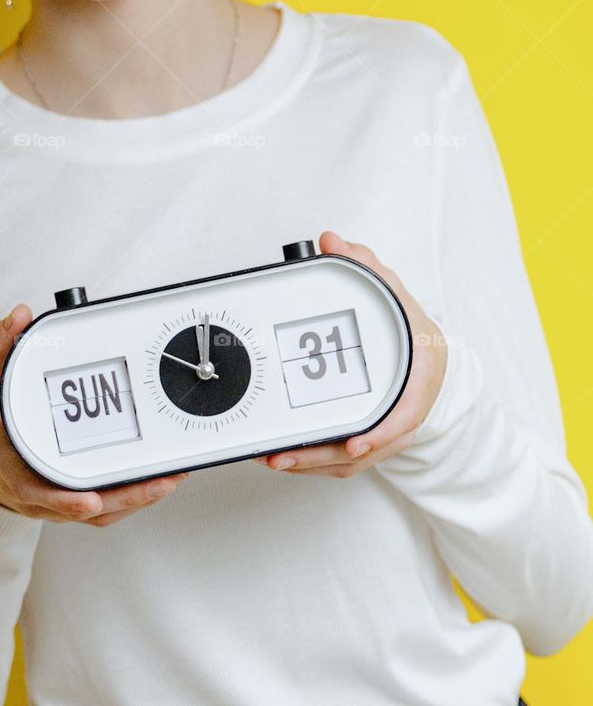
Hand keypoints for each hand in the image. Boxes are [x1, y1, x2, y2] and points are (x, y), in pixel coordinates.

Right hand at [0, 304, 189, 526]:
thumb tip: (19, 316)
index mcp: (2, 456)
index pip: (28, 483)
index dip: (60, 497)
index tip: (89, 500)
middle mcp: (27, 486)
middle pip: (76, 503)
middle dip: (120, 497)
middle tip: (158, 482)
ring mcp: (49, 498)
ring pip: (96, 511)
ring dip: (134, 499)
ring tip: (169, 479)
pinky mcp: (66, 501)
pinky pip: (102, 509)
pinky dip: (131, 499)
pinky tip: (158, 481)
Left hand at [255, 231, 448, 478]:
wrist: (430, 358)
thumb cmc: (411, 331)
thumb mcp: (393, 292)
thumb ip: (364, 264)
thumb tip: (331, 241)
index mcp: (416, 381)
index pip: (403, 417)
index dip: (380, 434)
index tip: (356, 444)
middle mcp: (402, 413)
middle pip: (365, 447)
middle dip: (323, 456)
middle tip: (286, 455)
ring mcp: (385, 431)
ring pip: (349, 461)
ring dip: (312, 464)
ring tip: (275, 459)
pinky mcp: (367, 439)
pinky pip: (341, 460)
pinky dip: (314, 463)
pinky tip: (285, 457)